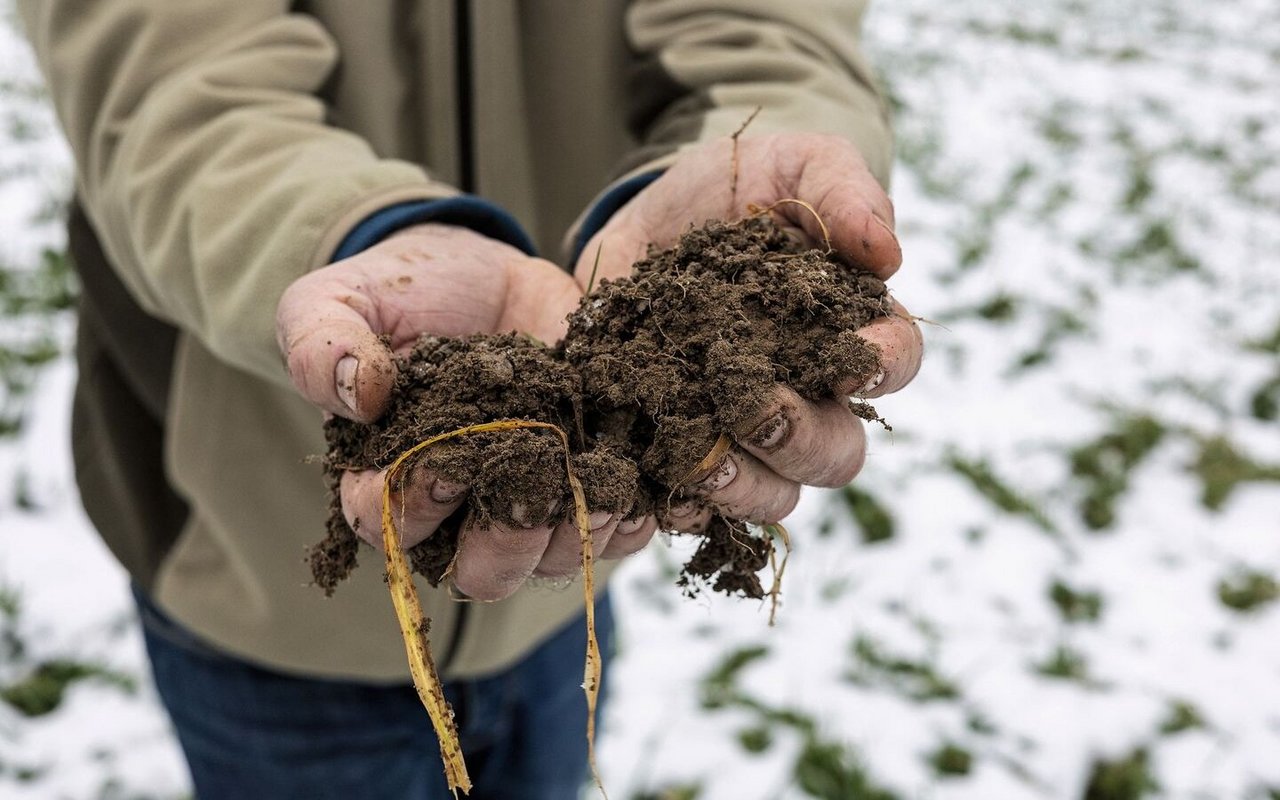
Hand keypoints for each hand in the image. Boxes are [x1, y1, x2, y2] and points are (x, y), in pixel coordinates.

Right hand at [277, 223, 657, 600]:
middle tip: (530, 487)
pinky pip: (613, 529)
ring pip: (549, 560)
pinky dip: (628, 520)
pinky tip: (635, 492)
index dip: (409, 507)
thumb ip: (320, 344)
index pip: (386, 526)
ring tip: (596, 486)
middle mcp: (459, 509)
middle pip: (480, 570)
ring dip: (575, 535)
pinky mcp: (584, 478)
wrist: (482, 273)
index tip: (439, 461)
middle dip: (506, 544)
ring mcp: (528, 497)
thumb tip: (358, 392)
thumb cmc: (399, 295)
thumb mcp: (337, 299)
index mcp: (387, 479)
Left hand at [576, 134, 923, 529]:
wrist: (644, 216)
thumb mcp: (791, 162)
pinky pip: (700, 505)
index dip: (884, 367)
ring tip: (697, 453)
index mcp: (850, 328)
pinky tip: (655, 477)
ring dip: (744, 483)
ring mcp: (748, 432)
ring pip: (776, 493)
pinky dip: (683, 500)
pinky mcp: (685, 449)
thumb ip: (843, 190)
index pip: (896, 361)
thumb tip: (888, 252)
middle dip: (800, 436)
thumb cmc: (736, 187)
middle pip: (837, 451)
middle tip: (755, 405)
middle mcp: (809, 394)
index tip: (854, 361)